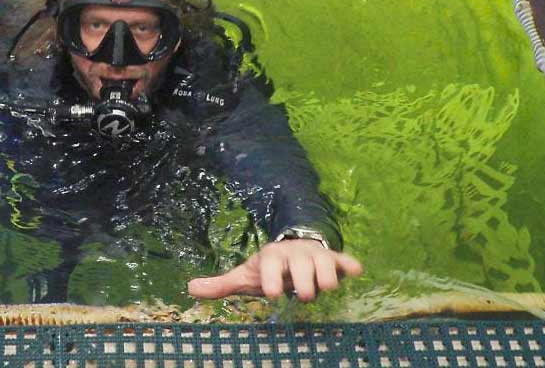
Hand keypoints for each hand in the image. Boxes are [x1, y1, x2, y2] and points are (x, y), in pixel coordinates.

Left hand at [188, 239, 362, 301]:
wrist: (293, 249)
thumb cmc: (268, 269)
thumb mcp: (245, 276)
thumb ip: (221, 284)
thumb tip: (190, 288)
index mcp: (271, 257)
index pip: (270, 265)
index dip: (271, 278)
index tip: (271, 293)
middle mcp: (294, 254)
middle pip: (301, 265)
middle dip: (303, 281)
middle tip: (303, 296)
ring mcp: (315, 255)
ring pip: (325, 263)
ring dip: (327, 276)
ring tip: (325, 288)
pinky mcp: (333, 259)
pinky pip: (344, 259)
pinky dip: (349, 264)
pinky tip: (355, 270)